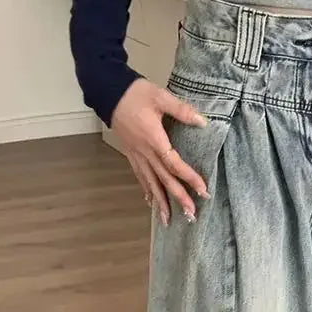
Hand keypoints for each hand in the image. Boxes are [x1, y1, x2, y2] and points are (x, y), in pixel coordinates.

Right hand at [111, 78, 208, 223]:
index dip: (189, 178)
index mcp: (154, 139)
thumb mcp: (161, 96)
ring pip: (150, 182)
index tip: (202, 190)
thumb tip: (202, 122)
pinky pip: (140, 176)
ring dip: (160, 202)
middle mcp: (144, 152)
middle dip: (178, 198)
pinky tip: (150, 201)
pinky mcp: (131, 154)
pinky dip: (146, 190)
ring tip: (167, 220)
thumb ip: (181, 110)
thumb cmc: (135, 93)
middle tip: (191, 215)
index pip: (174, 164)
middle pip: (163, 179)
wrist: (109, 91)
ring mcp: (136, 155)